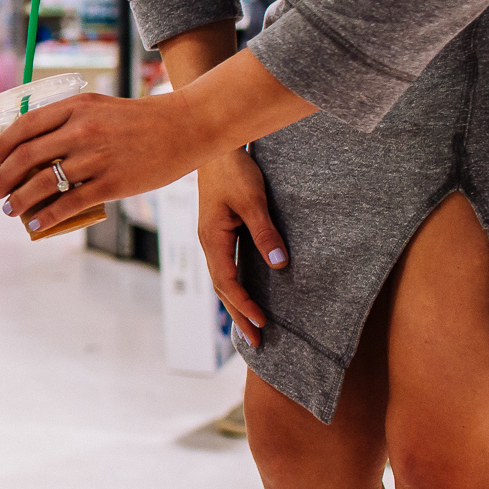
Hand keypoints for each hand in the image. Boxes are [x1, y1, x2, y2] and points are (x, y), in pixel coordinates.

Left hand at [0, 90, 211, 234]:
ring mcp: (96, 158)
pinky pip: (69, 204)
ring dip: (19, 200)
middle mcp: (82, 130)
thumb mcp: (99, 107)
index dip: (4, 147)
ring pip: (43, 183)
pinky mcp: (111, 184)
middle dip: (4, 177)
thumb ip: (70, 120)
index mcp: (75, 107)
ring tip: (10, 209)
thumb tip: (36, 145)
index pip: (24, 127)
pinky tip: (36, 225)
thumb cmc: (140, 120)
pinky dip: (46, 217)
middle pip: (26, 157)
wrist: (184, 127)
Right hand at [196, 149, 287, 345]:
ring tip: (250, 327)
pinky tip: (244, 294)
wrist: (214, 146)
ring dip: (236, 304)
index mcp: (212, 239)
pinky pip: (225, 268)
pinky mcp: (218, 233)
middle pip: (222, 288)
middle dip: (238, 315)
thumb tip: (280, 265)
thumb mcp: (253, 201)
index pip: (227, 282)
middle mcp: (208, 243)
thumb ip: (265, 233)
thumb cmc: (234, 170)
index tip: (262, 323)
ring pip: (222, 280)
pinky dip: (234, 287)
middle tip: (256, 342)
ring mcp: (212, 239)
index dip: (244, 305)